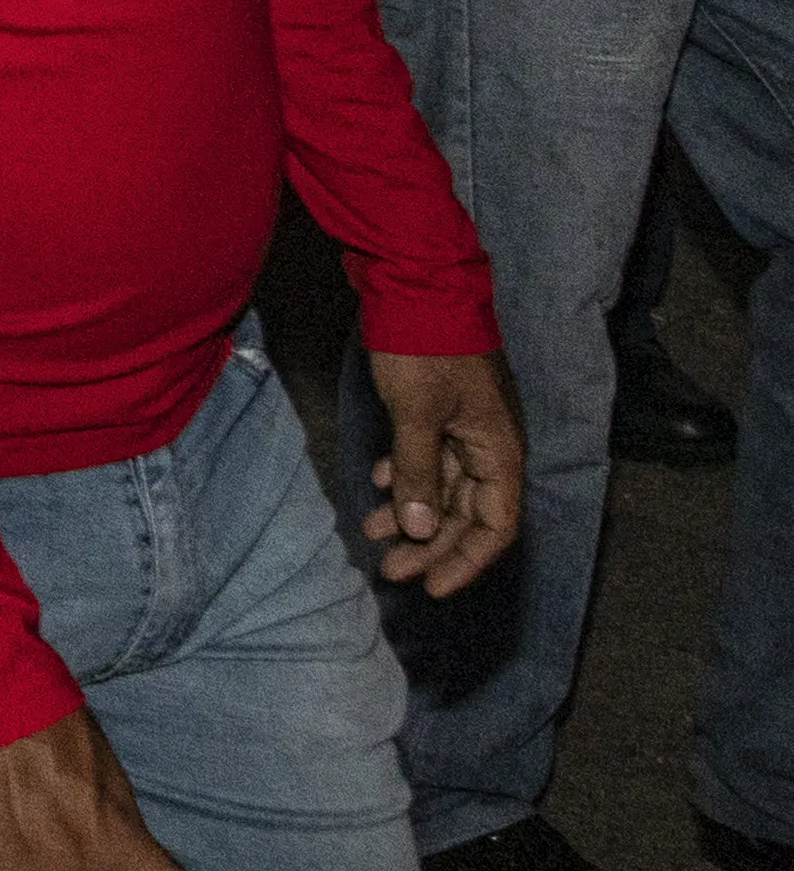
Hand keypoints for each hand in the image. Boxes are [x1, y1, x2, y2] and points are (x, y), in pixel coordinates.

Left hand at [364, 350, 524, 597]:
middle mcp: (489, 444)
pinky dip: (405, 475)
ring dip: (412, 512)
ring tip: (372, 532)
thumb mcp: (417, 414)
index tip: (433, 588)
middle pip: (467, 512)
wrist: (413, 282)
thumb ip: (419, 472)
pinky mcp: (439, 409)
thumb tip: (421, 532)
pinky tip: (378, 484)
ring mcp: (464, 426)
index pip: (496, 525)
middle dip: (430, 544)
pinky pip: (428, 457)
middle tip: (390, 569)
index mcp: (498, 450)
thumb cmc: (423, 348)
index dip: (468, 561)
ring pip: (443, 486)